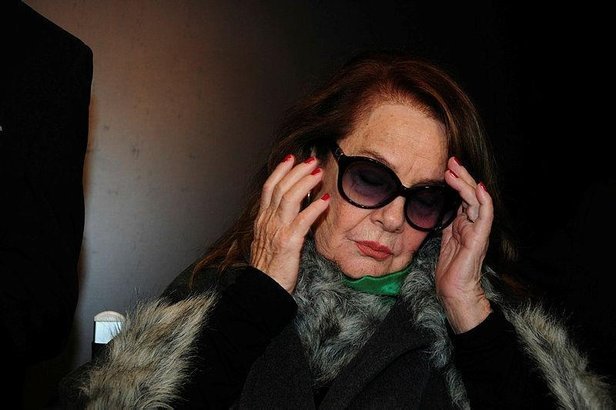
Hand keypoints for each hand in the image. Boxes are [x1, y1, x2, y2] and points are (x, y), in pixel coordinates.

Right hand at [250, 155, 329, 292]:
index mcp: (262, 219)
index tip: (291, 158)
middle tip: (311, 160)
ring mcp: (277, 230)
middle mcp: (267, 221)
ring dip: (305, 183)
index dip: (280, 171)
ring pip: (289, 198)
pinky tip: (325, 200)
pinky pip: (302, 221)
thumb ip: (276, 223)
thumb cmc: (269, 266)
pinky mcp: (288, 243)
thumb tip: (289, 210)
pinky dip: (314, 208)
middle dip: (296, 171)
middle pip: (280, 188)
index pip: (269, 188)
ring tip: (319, 172)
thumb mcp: (267, 240)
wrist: (263, 288)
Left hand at [436, 157, 492, 332]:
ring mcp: (478, 230)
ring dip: (466, 183)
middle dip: (461, 176)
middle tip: (451, 161)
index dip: (456, 181)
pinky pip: (485, 215)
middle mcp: (472, 224)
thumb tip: (439, 205)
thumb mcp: (443, 239)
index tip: (446, 167)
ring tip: (455, 169)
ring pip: (477, 199)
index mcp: (463, 224)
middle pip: (470, 194)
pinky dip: (483, 200)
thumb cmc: (449, 269)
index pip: (462, 196)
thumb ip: (445, 222)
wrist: (454, 290)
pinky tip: (477, 187)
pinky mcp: (480, 237)